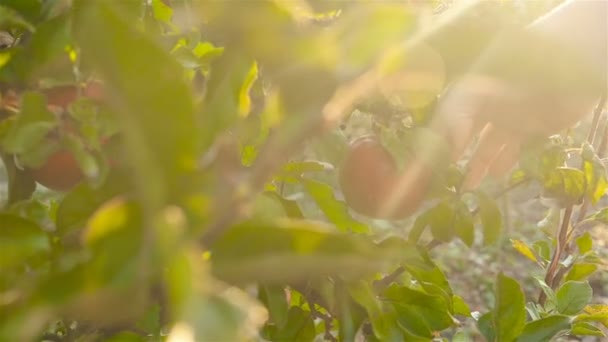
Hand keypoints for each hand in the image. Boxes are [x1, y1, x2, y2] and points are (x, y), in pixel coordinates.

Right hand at [430, 0, 605, 188]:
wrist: (564, 75)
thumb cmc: (515, 80)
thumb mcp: (476, 94)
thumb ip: (457, 120)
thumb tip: (450, 152)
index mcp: (470, 94)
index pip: (447, 119)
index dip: (438, 140)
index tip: (430, 163)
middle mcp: (487, 106)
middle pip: (465, 135)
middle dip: (454, 157)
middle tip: (444, 179)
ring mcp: (508, 117)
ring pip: (487, 145)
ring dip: (478, 165)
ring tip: (469, 186)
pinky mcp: (529, 128)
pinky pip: (512, 148)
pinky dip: (504, 161)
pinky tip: (495, 175)